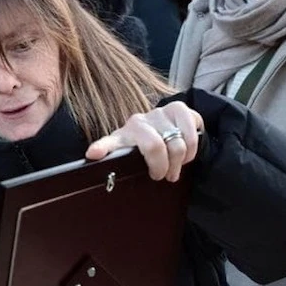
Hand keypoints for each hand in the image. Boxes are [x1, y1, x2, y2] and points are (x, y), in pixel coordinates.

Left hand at [84, 101, 202, 181]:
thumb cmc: (147, 152)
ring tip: (176, 167)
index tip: (93, 154)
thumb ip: (125, 168)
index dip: (102, 147)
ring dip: (180, 162)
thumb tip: (111, 176)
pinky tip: (186, 152)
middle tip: (165, 176)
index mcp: (123, 136)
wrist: (168, 132)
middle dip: (163, 167)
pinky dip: (193, 149)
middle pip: (155, 147)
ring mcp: (160, 112)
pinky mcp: (179, 108)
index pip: (111, 142)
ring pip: (177, 144)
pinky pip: (192, 133)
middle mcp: (139, 122)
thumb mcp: (133, 161)